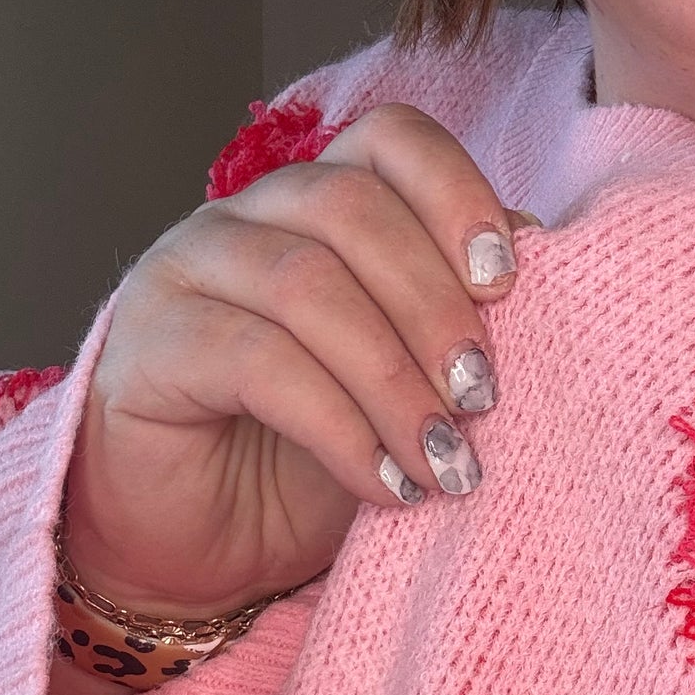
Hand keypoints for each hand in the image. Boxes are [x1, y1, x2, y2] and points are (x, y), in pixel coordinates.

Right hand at [63, 103, 535, 620]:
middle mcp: (251, 218)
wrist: (209, 552)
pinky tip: (384, 484)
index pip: (392, 141)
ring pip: (307, 285)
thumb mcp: (409, 390)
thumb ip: (460, 321)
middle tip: (484, 398)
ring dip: (395, 381)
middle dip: (436, 307)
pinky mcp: (152, 344)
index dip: (457, 194)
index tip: (507, 282)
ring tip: (445, 460)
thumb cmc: (314, 462)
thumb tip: (541, 262)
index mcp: (322, 204)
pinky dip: (340, 429)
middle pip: (354, 210)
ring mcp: (190, 271)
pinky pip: (258, 363)